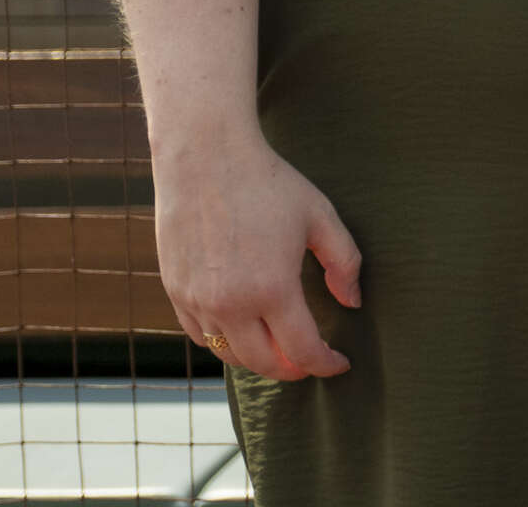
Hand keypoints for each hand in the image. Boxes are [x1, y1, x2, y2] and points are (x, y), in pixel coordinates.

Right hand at [149, 130, 360, 380]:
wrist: (204, 157)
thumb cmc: (268, 183)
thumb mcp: (320, 216)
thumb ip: (344, 263)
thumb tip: (352, 302)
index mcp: (272, 289)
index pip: (302, 350)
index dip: (325, 364)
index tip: (340, 363)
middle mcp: (230, 304)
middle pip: (264, 363)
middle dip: (293, 369)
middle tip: (311, 360)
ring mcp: (197, 301)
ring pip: (229, 354)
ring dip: (258, 360)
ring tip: (280, 349)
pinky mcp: (175, 291)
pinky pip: (200, 335)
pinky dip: (225, 342)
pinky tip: (244, 330)